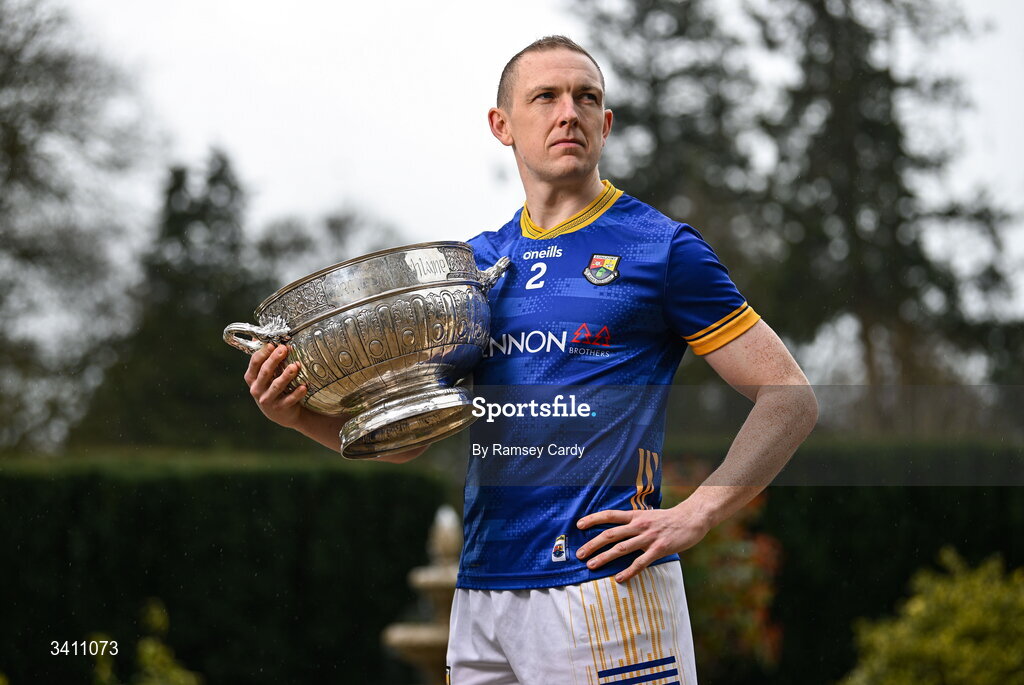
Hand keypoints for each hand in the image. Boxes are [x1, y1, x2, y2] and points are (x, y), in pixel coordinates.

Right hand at [243, 343, 307, 429]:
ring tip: (294, 366)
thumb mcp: (264, 375)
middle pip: (265, 372)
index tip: (272, 344)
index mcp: (252, 378)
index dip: (263, 353)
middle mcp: (257, 389)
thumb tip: (258, 337)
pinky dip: (296, 394)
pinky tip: (303, 387)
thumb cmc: (272, 387)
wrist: (280, 413)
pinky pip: (289, 400)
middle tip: (284, 349)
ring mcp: (268, 400)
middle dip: (274, 360)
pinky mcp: (280, 408)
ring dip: (286, 376)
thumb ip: (263, 358)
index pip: (255, 363)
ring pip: (277, 386)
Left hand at [575, 500, 713, 582]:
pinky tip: (619, 578)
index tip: (578, 525)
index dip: (593, 519)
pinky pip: (640, 562)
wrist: (691, 518)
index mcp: (635, 515)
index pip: (609, 515)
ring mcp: (649, 537)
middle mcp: (639, 525)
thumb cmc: (668, 519)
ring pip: (621, 548)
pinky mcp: (659, 549)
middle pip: (611, 534)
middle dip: (593, 544)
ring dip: (604, 558)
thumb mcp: (648, 514)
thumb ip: (633, 521)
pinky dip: (628, 571)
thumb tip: (617, 528)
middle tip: (579, 554)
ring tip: (591, 566)